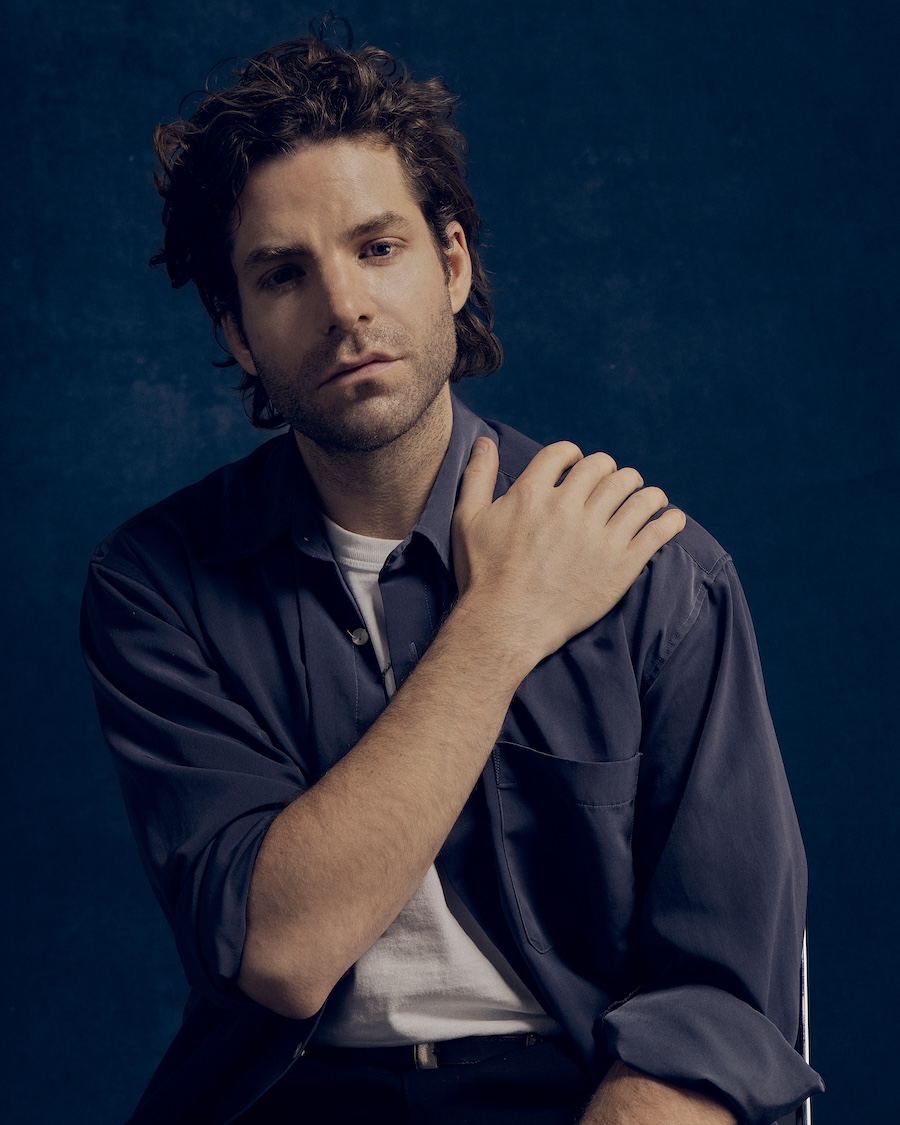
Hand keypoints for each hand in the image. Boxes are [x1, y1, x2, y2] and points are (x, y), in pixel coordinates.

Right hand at [451, 437, 685, 667]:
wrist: (506, 624)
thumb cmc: (483, 574)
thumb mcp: (468, 519)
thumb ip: (476, 477)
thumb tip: (485, 441)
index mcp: (533, 493)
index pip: (563, 453)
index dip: (572, 454)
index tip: (576, 463)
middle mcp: (568, 508)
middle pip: (603, 468)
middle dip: (607, 470)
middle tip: (610, 482)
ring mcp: (598, 536)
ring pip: (635, 493)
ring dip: (641, 489)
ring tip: (644, 496)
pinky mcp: (621, 565)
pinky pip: (656, 531)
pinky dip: (669, 519)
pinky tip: (671, 518)